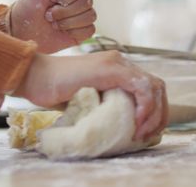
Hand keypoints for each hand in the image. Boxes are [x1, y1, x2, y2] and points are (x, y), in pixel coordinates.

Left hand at [11, 0, 95, 53]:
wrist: (23, 29)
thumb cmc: (30, 4)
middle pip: (86, 1)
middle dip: (63, 10)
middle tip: (48, 13)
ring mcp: (83, 14)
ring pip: (89, 16)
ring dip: (66, 22)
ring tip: (53, 22)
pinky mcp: (83, 31)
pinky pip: (90, 29)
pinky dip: (73, 31)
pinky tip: (62, 30)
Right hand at [13, 51, 167, 140]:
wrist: (35, 77)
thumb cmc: (53, 90)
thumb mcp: (87, 99)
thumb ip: (105, 103)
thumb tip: (124, 124)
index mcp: (116, 68)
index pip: (148, 87)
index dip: (155, 110)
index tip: (146, 132)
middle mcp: (120, 62)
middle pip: (156, 86)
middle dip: (159, 113)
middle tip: (149, 134)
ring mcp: (116, 63)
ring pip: (153, 86)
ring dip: (154, 112)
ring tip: (142, 131)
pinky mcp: (110, 68)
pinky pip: (140, 86)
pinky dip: (144, 106)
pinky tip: (135, 121)